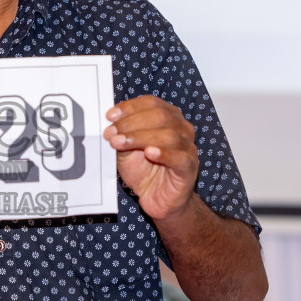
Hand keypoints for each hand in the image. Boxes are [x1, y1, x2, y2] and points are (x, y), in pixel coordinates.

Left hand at [104, 95, 198, 223]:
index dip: (130, 107)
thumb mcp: (127, 149)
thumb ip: (123, 135)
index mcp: (168, 117)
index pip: (151, 103)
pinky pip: (179, 157)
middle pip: (160, 116)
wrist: (156, 197)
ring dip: (140, 137)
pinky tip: (149, 152)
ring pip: (168, 135)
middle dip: (131, 122)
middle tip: (111, 133)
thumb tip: (112, 126)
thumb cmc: (144, 170)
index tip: (110, 116)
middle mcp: (181, 128)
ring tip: (120, 143)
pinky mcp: (189, 167)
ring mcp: (188, 147)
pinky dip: (163, 153)